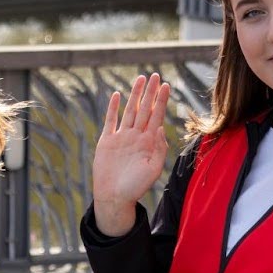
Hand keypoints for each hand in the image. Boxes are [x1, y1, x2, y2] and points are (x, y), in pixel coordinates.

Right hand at [91, 73, 170, 235]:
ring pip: (129, 111)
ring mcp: (121, 138)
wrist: (114, 197)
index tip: (166, 85)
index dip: (161, 100)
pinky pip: (111, 121)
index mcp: (148, 143)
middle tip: (155, 75)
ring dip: (135, 95)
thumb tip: (161, 128)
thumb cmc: (136, 187)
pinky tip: (118, 95)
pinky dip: (114, 108)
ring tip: (140, 79)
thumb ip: (160, 149)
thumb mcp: (154, 169)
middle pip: (144, 109)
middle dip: (150, 92)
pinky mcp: (107, 141)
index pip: (157, 116)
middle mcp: (136, 137)